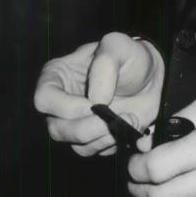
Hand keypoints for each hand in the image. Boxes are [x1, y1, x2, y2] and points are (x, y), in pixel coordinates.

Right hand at [33, 31, 164, 156]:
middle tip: (119, 116)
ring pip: (76, 145)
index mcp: (56, 76)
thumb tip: (96, 100)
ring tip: (131, 117)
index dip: (67, 107)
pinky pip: (94, 151)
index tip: (96, 104)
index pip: (44, 99)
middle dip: (89, 128)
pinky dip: (112, 142)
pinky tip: (130, 125)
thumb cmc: (130, 56)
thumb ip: (105, 65)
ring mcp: (74, 123)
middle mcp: (60, 103)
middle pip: (57, 129)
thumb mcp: (118, 45)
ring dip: (105, 136)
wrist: (151, 76)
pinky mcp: (91, 138)